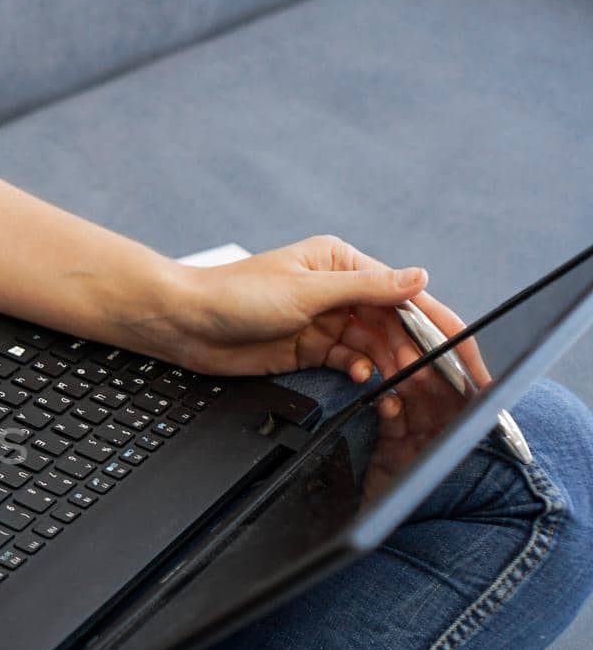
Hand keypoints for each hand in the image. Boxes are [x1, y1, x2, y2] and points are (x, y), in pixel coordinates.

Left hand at [128, 235, 430, 382]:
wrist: (183, 323)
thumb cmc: (234, 295)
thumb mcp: (306, 291)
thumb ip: (365, 289)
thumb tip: (419, 278)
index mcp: (343, 263)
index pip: (403, 294)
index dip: (439, 323)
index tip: (466, 350)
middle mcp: (338, 290)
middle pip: (394, 324)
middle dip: (419, 350)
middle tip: (441, 379)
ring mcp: (323, 321)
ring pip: (374, 345)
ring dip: (392, 364)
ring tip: (407, 385)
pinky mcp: (308, 349)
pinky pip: (348, 361)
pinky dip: (361, 371)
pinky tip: (367, 379)